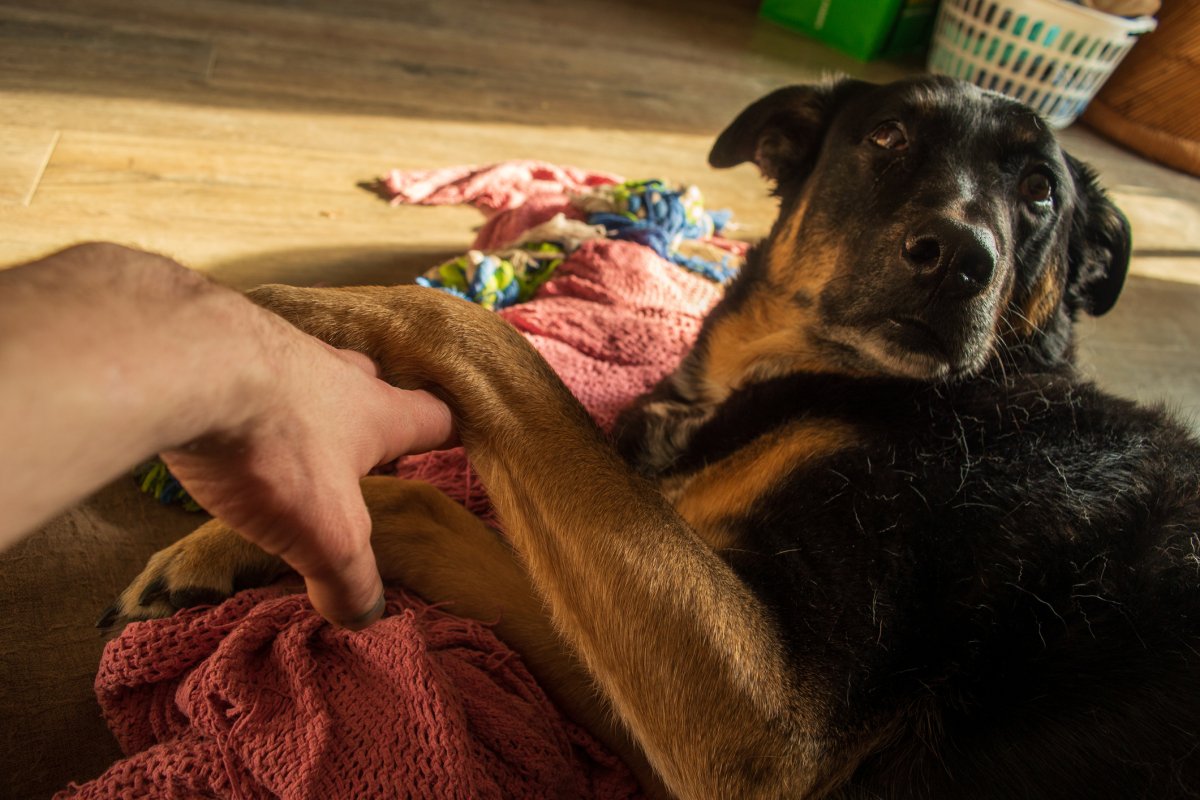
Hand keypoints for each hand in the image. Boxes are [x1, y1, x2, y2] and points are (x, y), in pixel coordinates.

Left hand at [161, 326, 454, 628]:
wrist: (184, 363)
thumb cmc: (274, 446)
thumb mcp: (324, 533)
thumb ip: (349, 577)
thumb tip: (364, 616)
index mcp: (377, 413)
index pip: (435, 419)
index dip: (447, 435)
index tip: (453, 443)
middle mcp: (335, 374)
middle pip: (371, 386)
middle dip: (372, 413)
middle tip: (361, 447)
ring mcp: (277, 349)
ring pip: (308, 373)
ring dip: (305, 402)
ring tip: (288, 435)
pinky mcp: (221, 344)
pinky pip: (246, 368)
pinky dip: (245, 392)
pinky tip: (222, 418)